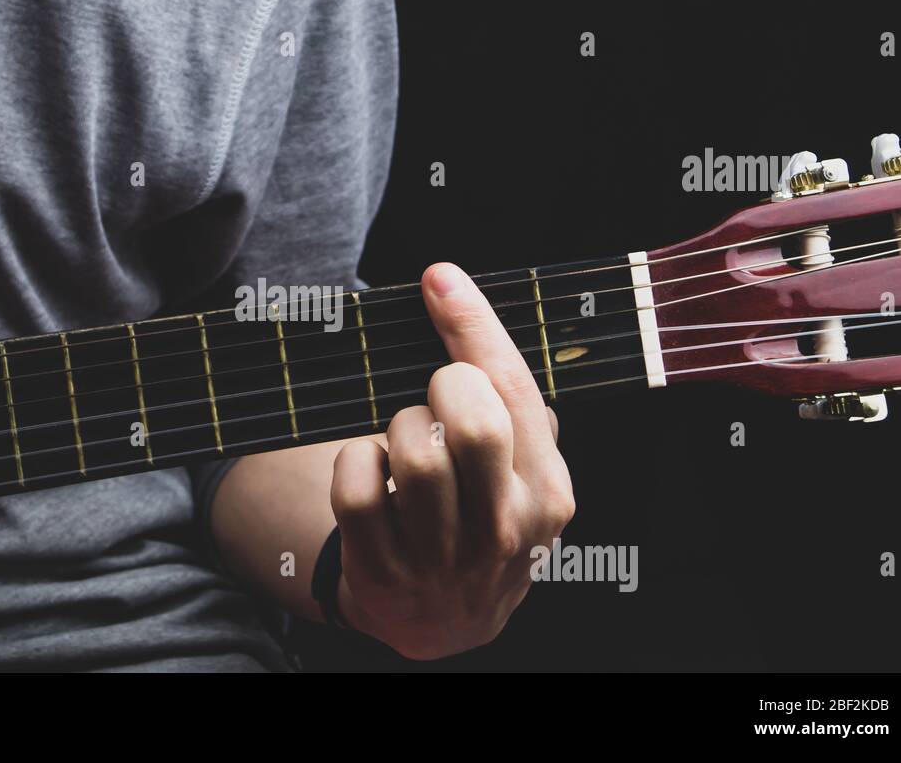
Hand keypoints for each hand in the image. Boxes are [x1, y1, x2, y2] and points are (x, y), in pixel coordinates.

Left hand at [331, 262, 574, 659]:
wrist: (446, 621)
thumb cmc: (484, 523)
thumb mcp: (526, 480)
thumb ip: (519, 413)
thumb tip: (463, 310)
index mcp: (547, 492)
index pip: (513, 392)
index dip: (473, 325)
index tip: (439, 278)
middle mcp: (503, 528)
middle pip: (470, 420)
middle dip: (440, 386)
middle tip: (434, 396)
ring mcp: (442, 557)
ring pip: (410, 449)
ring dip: (396, 427)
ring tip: (406, 446)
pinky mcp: (382, 570)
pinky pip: (356, 484)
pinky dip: (354, 462)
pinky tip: (372, 474)